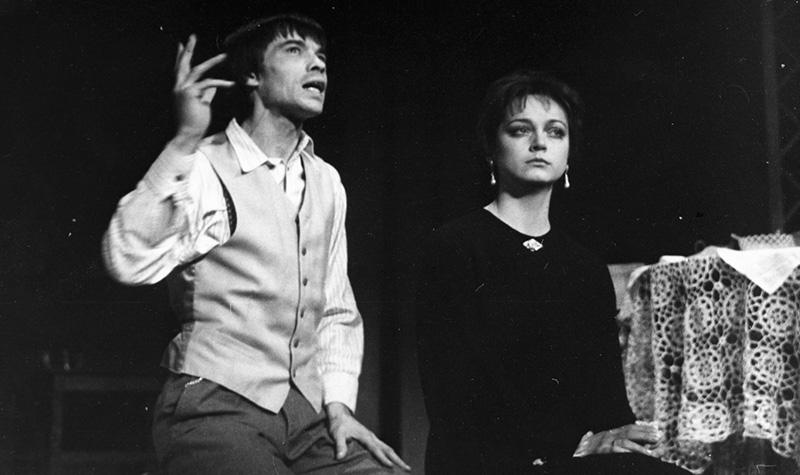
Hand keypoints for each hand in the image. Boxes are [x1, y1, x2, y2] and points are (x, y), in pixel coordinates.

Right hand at [171, 34, 234, 153]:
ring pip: (198, 69)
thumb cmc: (194, 123)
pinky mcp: (191, 94)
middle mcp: (178, 87)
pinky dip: (222, 83)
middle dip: (188, 49)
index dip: (181, 56)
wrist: (186, 135)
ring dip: (213, 62)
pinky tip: (232, 84)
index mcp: (179, 89)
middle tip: (192, 36)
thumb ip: (206, 93)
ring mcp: (183, 89)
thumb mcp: (201, 105)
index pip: (179, 69)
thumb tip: (214, 85)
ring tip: (225, 56)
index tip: (181, 44)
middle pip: (183, 64)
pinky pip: (209, 84)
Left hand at [326, 402, 410, 470]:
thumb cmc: (338, 424)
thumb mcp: (337, 434)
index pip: (376, 449)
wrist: (340, 414)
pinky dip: (391, 455)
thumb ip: (340, 445)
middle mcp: (372, 437)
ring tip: (405, 468)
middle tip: (408, 469)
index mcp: (365, 436)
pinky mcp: (371, 439)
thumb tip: (340, 457)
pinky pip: (384, 448)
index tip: (390, 466)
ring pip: (388, 449)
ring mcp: (372, 438)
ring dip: (397, 458)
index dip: (383, 458)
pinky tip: (392, 462)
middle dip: (398, 459)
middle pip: (388, 449)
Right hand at [572, 423, 661, 457]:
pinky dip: (630, 452)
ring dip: (641, 446)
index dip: (641, 428)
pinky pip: (619, 451)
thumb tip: (588, 433)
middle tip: (659, 436)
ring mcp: (604, 443)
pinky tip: (640, 456)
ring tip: (653, 451)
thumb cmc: (577, 453)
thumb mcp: (583, 444)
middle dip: (645, 434)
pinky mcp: (603, 451)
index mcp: (605, 434)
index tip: (655, 428)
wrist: (571, 457)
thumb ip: (588, 438)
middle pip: (629, 432)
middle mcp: (606, 436)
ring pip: (626, 441)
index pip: (626, 428)